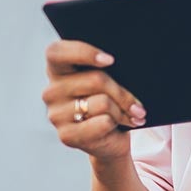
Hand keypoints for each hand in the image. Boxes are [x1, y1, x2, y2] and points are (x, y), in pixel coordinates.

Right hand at [43, 40, 146, 161]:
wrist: (110, 137)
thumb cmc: (110, 101)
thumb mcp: (109, 80)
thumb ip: (108, 70)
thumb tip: (126, 71)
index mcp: (58, 69)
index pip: (57, 53)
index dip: (84, 53)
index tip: (110, 60)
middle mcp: (51, 91)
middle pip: (96, 79)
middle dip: (122, 93)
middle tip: (138, 105)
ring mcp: (55, 114)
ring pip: (103, 102)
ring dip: (123, 111)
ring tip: (130, 116)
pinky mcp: (66, 135)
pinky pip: (103, 122)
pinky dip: (117, 124)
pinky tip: (120, 127)